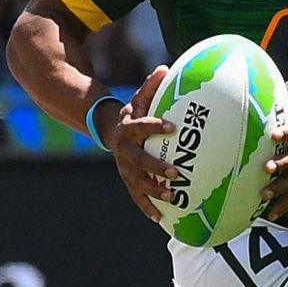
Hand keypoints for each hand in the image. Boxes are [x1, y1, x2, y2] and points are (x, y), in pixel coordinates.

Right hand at [102, 65, 178, 221]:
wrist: (110, 131)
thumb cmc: (133, 114)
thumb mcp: (139, 99)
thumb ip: (151, 86)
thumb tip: (164, 68)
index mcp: (129, 128)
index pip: (143, 126)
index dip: (156, 126)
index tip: (173, 126)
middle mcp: (125, 150)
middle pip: (140, 161)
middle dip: (157, 167)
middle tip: (177, 173)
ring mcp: (125, 168)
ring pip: (138, 182)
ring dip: (154, 191)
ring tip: (172, 197)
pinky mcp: (127, 180)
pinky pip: (136, 197)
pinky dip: (147, 207)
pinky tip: (160, 219)